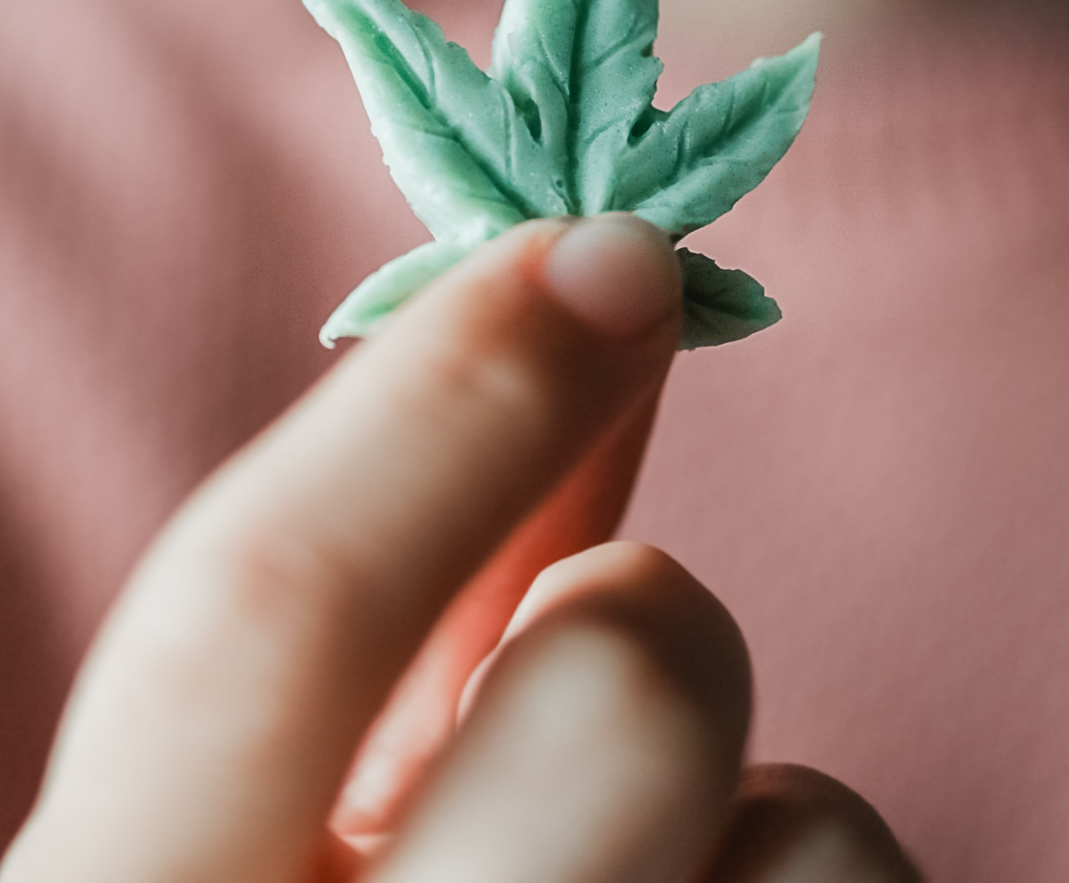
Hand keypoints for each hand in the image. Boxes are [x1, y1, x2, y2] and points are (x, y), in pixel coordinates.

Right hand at [0, 215, 918, 882]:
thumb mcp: (246, 852)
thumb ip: (391, 612)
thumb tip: (569, 307)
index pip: (258, 618)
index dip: (445, 394)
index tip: (605, 246)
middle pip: (624, 690)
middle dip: (642, 626)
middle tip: (585, 695)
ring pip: (822, 835)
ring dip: (750, 833)